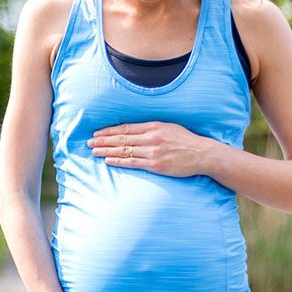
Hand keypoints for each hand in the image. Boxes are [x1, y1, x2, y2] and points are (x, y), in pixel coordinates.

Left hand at [87, 121, 212, 177]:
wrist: (202, 154)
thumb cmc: (185, 140)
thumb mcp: (168, 127)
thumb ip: (150, 128)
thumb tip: (133, 130)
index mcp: (153, 126)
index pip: (125, 128)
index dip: (109, 131)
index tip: (97, 132)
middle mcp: (151, 137)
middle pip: (121, 139)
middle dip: (103, 140)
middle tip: (89, 142)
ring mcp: (152, 151)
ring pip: (124, 151)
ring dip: (106, 151)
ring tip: (94, 151)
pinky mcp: (155, 165)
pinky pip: (132, 163)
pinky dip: (118, 161)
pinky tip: (108, 160)